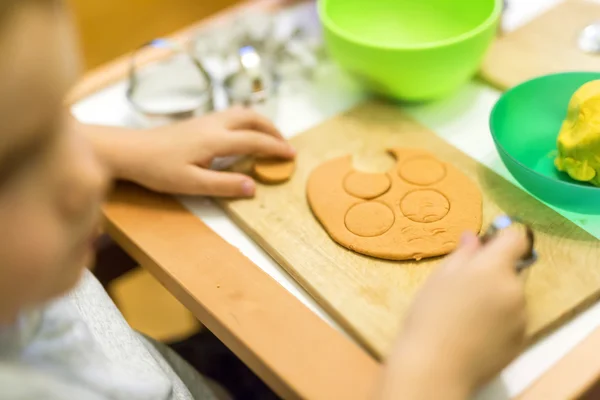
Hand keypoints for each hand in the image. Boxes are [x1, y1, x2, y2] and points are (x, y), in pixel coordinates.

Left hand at [81, 107, 294, 196]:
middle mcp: (214, 125)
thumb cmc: (157, 169)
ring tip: (269, 138)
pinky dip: (247, 122)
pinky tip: (243, 134)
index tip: (292, 156)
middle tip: (285, 146)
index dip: (276, 148)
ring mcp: (205, 120)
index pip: (255, 141)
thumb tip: (253, 187)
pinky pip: (231, 115)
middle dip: (273, 130)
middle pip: (252, 118)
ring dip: (260, 123)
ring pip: (242, 113)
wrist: (129, 149)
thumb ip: (224, 185)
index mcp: (216, 140)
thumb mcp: (191, 184)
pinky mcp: (197, 122)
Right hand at [380, 228, 529, 398]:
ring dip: (498, 297)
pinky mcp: (521, 340)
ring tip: (468, 314)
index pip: (516, 238)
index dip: (503, 238)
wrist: (435, 365)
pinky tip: (476, 331)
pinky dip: (500, 320)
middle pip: (513, 269)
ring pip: (513, 295)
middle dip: (495, 272)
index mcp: (494, 268)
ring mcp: (521, 316)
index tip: (486, 247)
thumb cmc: (429, 315)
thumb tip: (474, 238)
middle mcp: (515, 289)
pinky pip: (514, 319)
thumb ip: (462, 254)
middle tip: (465, 287)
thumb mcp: (439, 278)